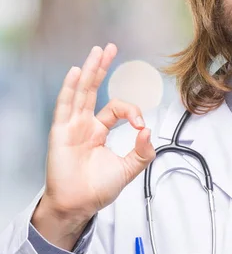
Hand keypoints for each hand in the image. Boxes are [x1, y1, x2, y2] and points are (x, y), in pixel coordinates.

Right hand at [31, 44, 155, 248]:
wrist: (79, 205)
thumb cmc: (98, 189)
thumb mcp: (129, 168)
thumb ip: (142, 151)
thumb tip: (149, 131)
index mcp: (99, 130)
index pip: (117, 107)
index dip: (133, 111)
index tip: (141, 125)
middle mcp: (85, 124)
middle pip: (94, 88)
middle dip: (102, 67)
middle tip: (109, 48)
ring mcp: (72, 126)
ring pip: (81, 92)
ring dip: (89, 70)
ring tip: (97, 51)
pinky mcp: (62, 132)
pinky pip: (65, 106)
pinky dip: (69, 88)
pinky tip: (75, 72)